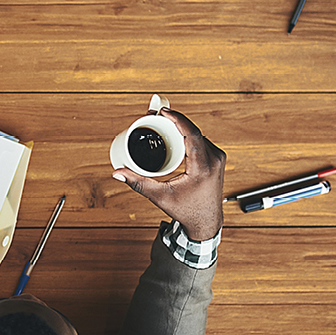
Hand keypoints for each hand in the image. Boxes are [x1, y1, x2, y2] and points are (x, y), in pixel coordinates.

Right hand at [112, 108, 226, 240]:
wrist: (206, 222)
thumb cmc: (187, 211)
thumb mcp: (160, 197)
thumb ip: (138, 183)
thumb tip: (117, 173)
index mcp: (203, 167)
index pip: (192, 134)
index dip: (178, 119)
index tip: (163, 112)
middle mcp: (214, 160)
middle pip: (194, 131)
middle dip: (175, 121)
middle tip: (157, 115)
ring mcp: (218, 159)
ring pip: (198, 134)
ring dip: (182, 127)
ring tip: (164, 122)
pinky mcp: (217, 159)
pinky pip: (202, 140)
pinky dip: (189, 134)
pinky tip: (177, 132)